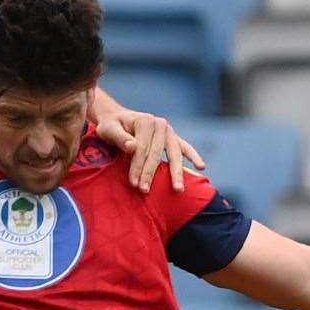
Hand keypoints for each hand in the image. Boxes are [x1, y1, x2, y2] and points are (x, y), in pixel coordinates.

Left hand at [91, 95, 206, 193]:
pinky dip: (193, 156)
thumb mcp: (108, 130)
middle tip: (145, 190)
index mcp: (145, 121)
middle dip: (150, 173)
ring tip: (178, 189)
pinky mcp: (173, 138)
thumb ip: (119, 138)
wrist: (117, 118)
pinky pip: (185, 147)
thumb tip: (133, 147)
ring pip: (174, 154)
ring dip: (176, 172)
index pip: (142, 148)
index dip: (137, 166)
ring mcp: (169, 131)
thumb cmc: (111, 127)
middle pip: (157, 153)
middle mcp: (160, 124)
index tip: (133, 183)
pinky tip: (201, 167)